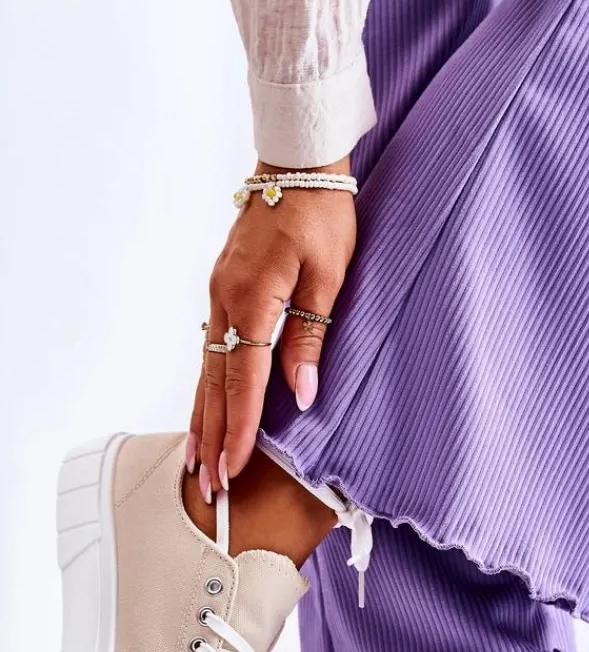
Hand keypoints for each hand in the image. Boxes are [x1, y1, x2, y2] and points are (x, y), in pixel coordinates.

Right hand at [187, 156, 356, 497]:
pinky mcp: (223, 289)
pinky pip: (210, 348)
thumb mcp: (328, 277)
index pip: (244, 379)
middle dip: (212, 437)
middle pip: (214, 383)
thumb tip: (302, 395)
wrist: (297, 165)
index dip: (240, 428)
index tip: (234, 468)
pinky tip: (205, 408)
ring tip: (197, 460)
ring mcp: (219, 294)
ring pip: (206, 369)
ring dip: (202, 417)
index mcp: (254, 298)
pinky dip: (207, 385)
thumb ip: (310, 337)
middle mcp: (226, 300)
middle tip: (209, 486)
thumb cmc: (322, 216)